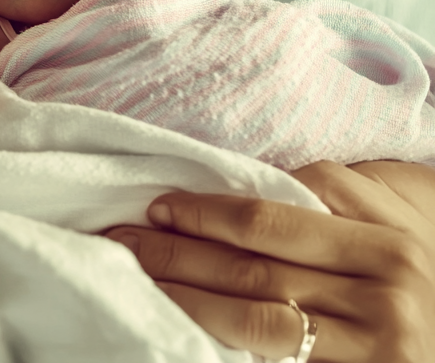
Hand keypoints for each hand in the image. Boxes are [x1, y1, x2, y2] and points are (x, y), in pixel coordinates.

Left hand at [105, 160, 434, 361]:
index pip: (271, 223)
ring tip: (136, 279)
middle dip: (177, 254)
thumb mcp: (384, 213)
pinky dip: (221, 345)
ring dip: (185, 300)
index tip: (155, 206)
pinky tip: (182, 329)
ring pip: (254, 323)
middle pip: (252, 272)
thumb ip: (321, 192)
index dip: (205, 213)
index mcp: (385, 244)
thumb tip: (229, 181)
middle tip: (120, 240)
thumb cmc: (409, 257)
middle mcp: (384, 298)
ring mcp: (373, 352)